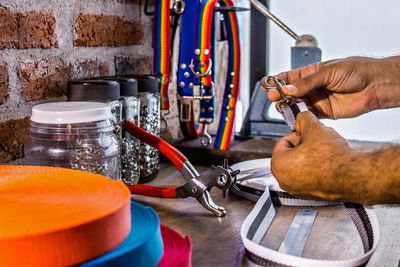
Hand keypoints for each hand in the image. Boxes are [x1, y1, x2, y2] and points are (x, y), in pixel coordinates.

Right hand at [264, 56, 399, 118]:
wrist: (375, 85)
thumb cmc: (356, 71)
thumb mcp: (328, 72)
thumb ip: (306, 83)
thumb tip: (288, 89)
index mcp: (311, 73)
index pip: (289, 78)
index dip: (277, 82)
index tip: (268, 87)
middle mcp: (312, 87)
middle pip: (290, 93)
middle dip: (280, 96)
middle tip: (274, 98)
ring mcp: (317, 100)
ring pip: (297, 105)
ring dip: (289, 107)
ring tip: (284, 107)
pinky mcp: (324, 112)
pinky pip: (308, 116)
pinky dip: (300, 117)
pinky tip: (296, 115)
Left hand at [271, 111, 359, 201]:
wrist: (354, 177)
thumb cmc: (333, 158)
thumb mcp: (314, 128)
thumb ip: (303, 119)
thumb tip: (301, 118)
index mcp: (278, 165)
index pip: (283, 141)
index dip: (298, 134)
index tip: (308, 134)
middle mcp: (284, 181)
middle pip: (290, 154)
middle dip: (303, 146)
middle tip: (317, 142)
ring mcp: (297, 190)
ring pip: (300, 166)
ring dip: (310, 157)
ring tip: (324, 153)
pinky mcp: (310, 195)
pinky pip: (309, 177)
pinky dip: (316, 170)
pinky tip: (328, 164)